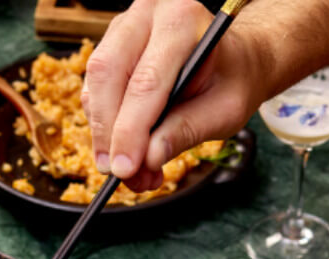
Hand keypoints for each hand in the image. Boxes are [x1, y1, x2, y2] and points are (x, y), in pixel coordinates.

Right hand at [82, 0, 275, 192]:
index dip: (130, 130)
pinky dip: (104, 123)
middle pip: (108, 75)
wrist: (235, 59)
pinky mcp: (112, 43)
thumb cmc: (233, 79)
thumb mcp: (225, 110)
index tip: (126, 169)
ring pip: (95, 83)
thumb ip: (187, 131)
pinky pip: (94, 87)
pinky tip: (125, 147)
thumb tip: (147, 160)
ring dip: (103, 132)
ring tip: (131, 169)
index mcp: (183, 21)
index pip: (146, 81)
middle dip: (108, 132)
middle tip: (119, 173)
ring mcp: (125, 25)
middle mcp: (148, 13)